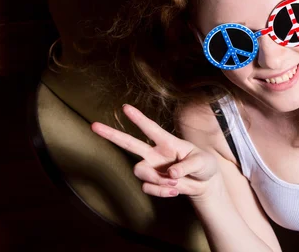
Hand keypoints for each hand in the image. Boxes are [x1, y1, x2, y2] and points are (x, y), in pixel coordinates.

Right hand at [91, 104, 219, 200]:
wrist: (204, 184)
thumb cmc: (204, 165)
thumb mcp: (202, 162)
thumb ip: (188, 166)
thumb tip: (171, 174)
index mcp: (168, 142)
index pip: (150, 128)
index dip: (138, 118)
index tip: (125, 107)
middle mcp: (155, 153)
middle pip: (129, 143)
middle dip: (111, 135)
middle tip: (94, 126)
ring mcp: (152, 168)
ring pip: (140, 171)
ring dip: (157, 180)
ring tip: (176, 183)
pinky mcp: (153, 182)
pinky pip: (149, 187)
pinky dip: (162, 191)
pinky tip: (175, 190)